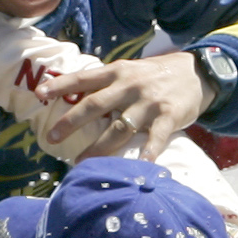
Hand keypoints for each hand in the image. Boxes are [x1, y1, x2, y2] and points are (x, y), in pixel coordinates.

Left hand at [30, 51, 210, 158]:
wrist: (197, 71)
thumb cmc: (154, 75)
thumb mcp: (128, 71)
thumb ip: (104, 83)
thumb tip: (72, 97)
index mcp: (116, 72)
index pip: (84, 78)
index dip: (61, 85)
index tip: (39, 93)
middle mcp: (129, 85)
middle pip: (95, 104)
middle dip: (71, 121)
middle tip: (50, 137)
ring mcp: (149, 101)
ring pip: (120, 126)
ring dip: (100, 147)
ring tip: (82, 163)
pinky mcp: (169, 115)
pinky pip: (156, 137)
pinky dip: (147, 153)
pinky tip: (139, 167)